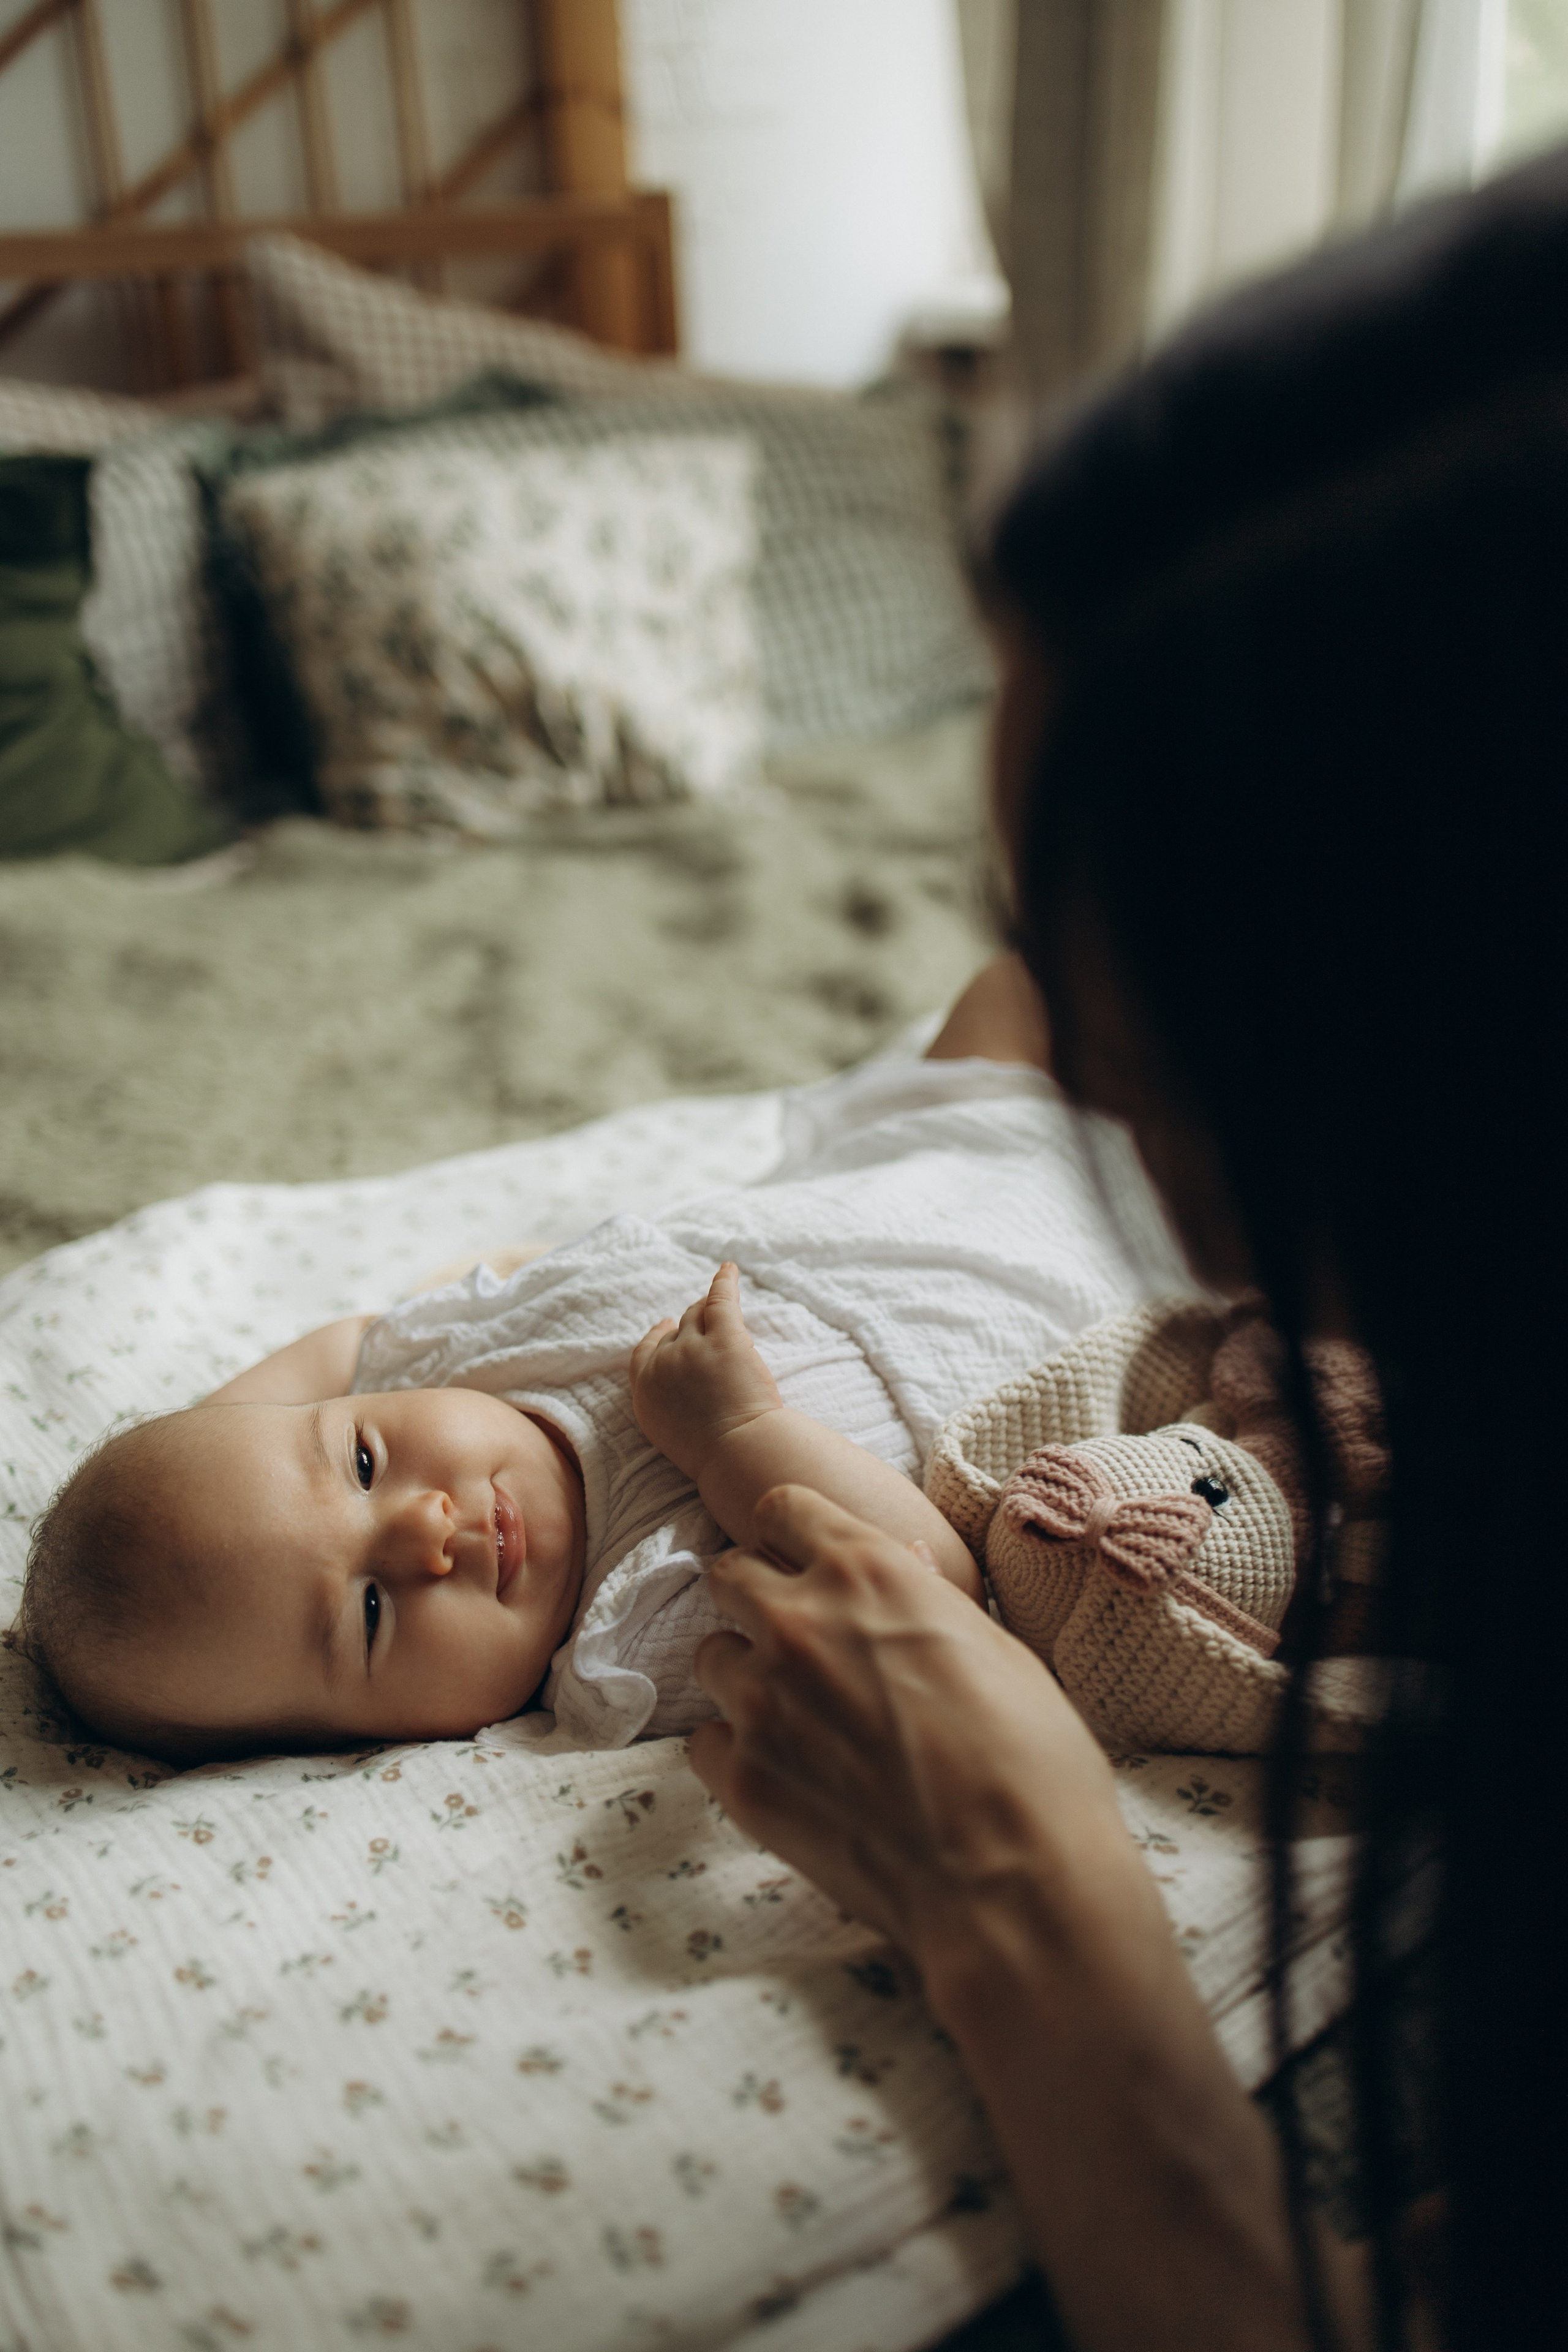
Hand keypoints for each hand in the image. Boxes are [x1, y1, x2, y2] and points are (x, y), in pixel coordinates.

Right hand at [630, 1263, 783, 1483]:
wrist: (739, 1455)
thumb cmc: (716, 1457)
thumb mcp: (673, 1435)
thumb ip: (668, 1405)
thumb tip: (678, 1391)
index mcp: (646, 1394)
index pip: (643, 1353)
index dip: (656, 1336)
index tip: (664, 1326)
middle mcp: (663, 1367)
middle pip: (674, 1332)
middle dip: (688, 1325)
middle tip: (703, 1318)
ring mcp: (692, 1349)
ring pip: (696, 1316)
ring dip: (705, 1308)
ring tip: (718, 1301)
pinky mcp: (724, 1337)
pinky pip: (720, 1299)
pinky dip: (724, 1281)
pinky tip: (729, 1270)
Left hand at [688, 1484, 1129, 1969]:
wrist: (1010, 1879)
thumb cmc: (1031, 1760)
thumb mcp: (992, 1645)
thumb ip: (922, 1599)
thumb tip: (900, 1568)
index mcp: (869, 1571)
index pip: (779, 1508)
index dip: (791, 1535)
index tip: (804, 1561)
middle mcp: (800, 1620)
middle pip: (728, 1574)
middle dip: (756, 1597)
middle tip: (797, 1640)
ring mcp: (761, 1700)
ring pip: (711, 1657)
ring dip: (744, 1675)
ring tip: (797, 1717)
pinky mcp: (742, 1778)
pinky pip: (704, 1741)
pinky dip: (736, 1752)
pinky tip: (789, 1775)